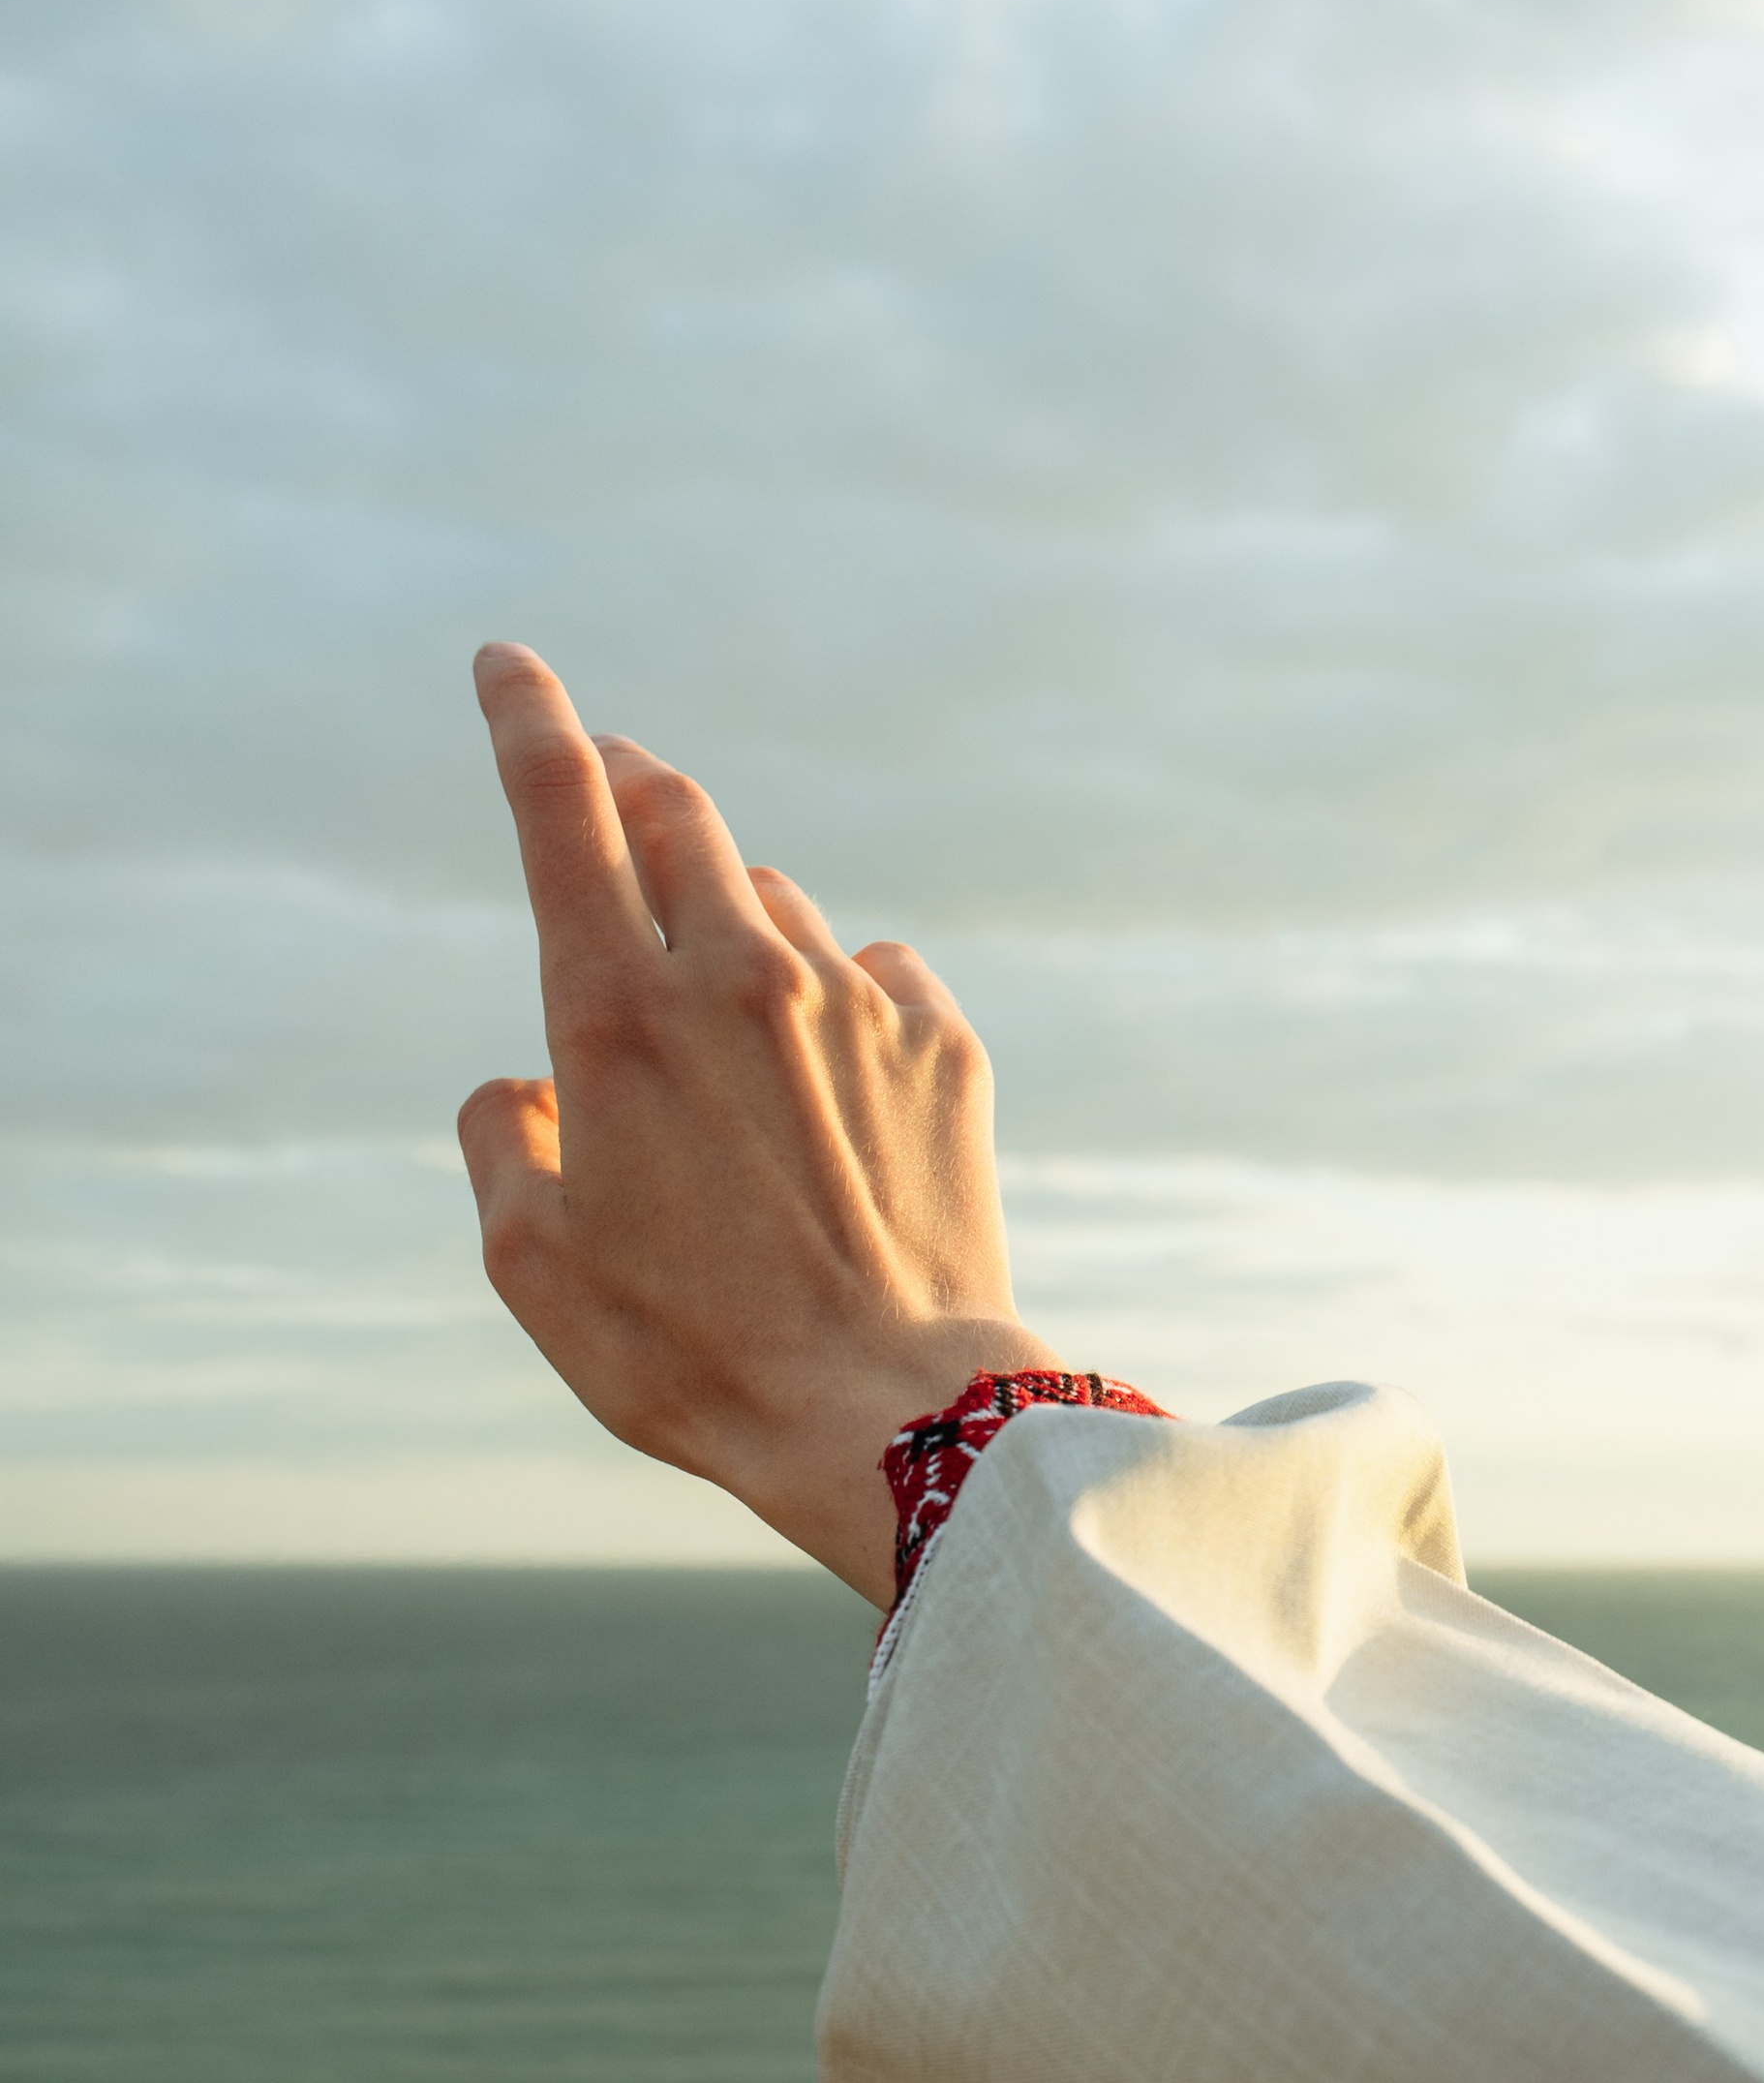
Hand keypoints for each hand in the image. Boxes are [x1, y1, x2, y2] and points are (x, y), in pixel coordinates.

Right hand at [457, 644, 1058, 1605]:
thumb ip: (503, 1143)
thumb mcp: (534, 1266)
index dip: (527, 719)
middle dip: (631, 784)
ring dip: (733, 917)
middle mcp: (739, 977)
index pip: (561, 810)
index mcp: (616, 1013)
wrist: (892, 1418)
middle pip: (677, 813)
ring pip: (775, 899)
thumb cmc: (693, 1357)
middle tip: (611, 787)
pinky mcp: (943, 1046)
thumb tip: (526, 1088)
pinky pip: (875, 971)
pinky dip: (837, 991)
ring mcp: (853, 1003)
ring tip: (723, 1009)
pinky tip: (828, 1064)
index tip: (506, 664)